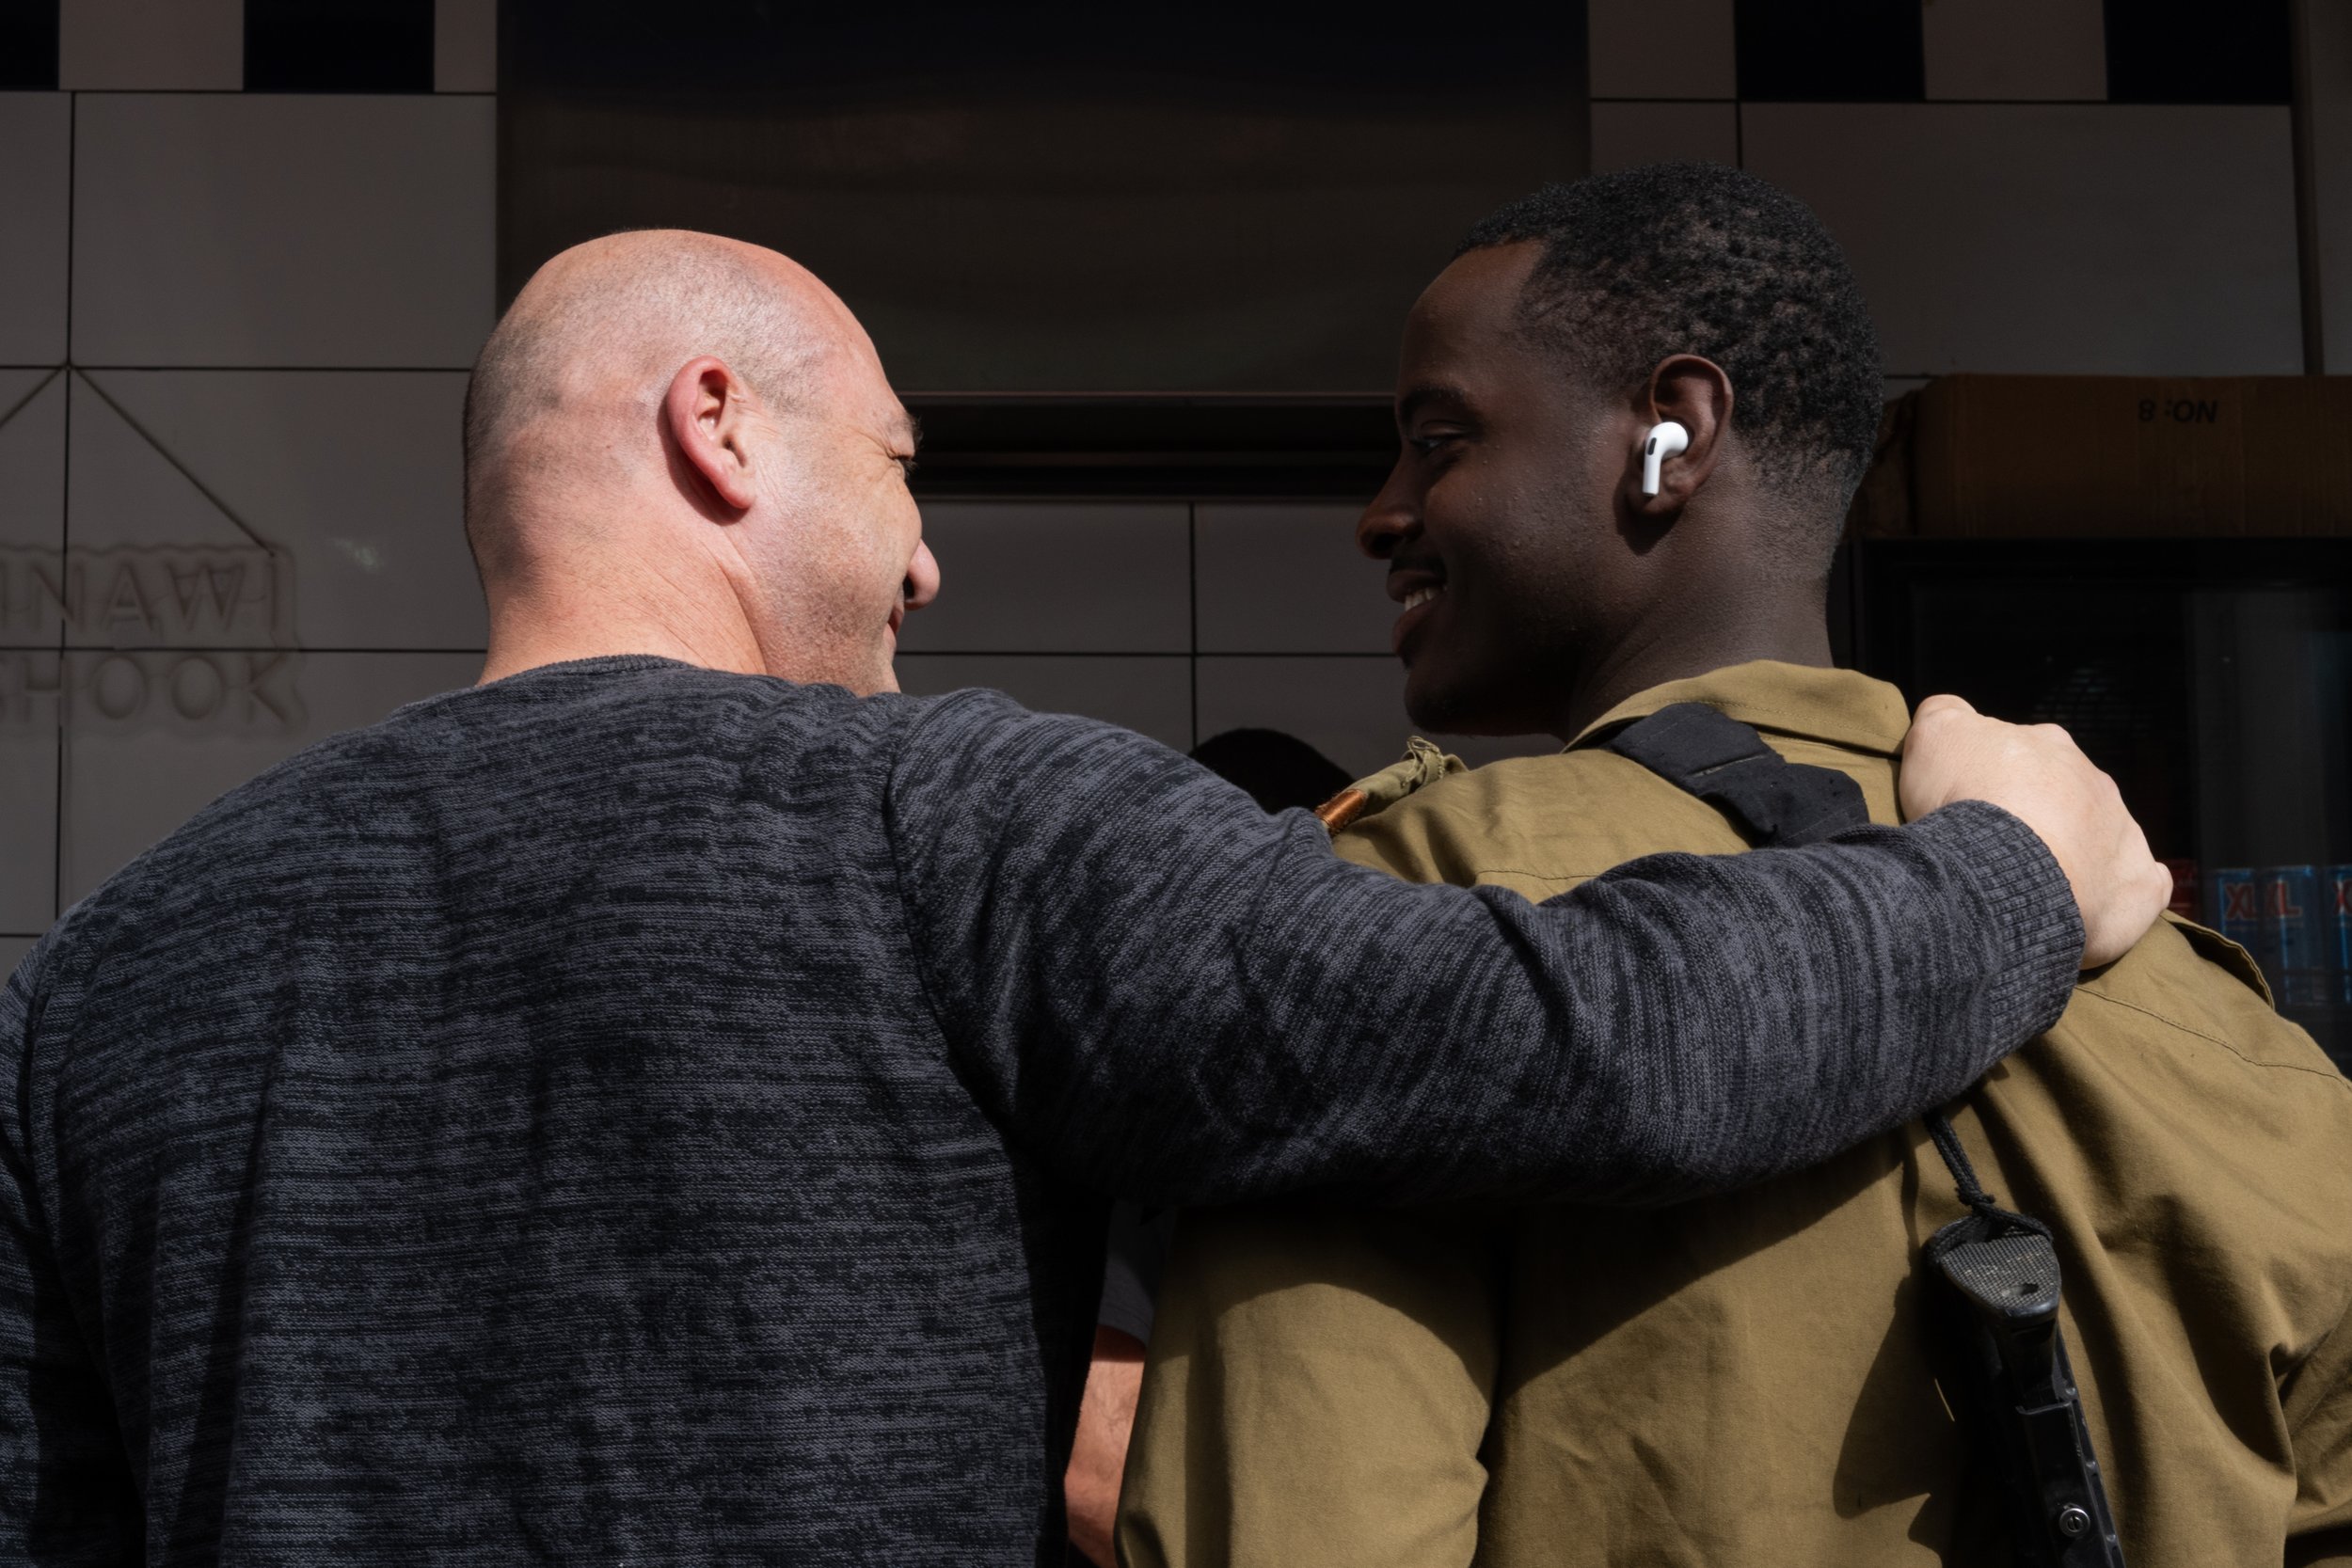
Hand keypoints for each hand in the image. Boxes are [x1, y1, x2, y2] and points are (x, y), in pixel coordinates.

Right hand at [1900, 695, 2170, 968]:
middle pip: (2063, 795)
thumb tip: (1951, 713)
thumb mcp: (1935, 735)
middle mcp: (2094, 782)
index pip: (2022, 753)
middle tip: (1992, 850)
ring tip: (2027, 887)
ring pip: (2100, 838)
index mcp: (2048, 745)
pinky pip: (2141, 887)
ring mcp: (2122, 833)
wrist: (2003, 872)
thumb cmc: (1966, 803)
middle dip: (2035, 816)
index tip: (1967, 807)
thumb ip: (1946, 714)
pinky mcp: (2138, 887)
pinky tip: (2094, 908)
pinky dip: (2121, 894)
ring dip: (2072, 857)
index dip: (1992, 779)